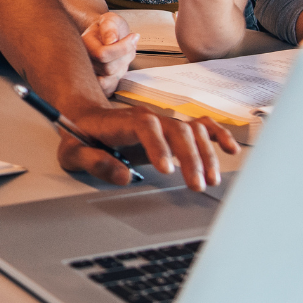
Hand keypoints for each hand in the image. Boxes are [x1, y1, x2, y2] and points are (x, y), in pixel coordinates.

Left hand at [55, 105, 238, 192]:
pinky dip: (217, 135)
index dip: (158, 146)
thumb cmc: (80, 136)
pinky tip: (230, 149)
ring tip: (210, 179)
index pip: (146, 126)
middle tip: (196, 184)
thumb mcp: (73, 152)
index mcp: (122, 122)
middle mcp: (148, 118)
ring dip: (205, 154)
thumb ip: (94, 162)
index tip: (166, 169)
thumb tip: (123, 176)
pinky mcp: (172, 129)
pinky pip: (201, 126)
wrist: (86, 118)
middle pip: (176, 130)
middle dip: (190, 157)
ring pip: (192, 130)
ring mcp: (162, 122)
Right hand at [80, 11, 137, 96]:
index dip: (122, 48)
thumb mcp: (110, 19)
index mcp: (84, 44)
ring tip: (123, 55)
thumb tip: (111, 40)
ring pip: (110, 80)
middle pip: (108, 69)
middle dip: (124, 57)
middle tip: (129, 45)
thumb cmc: (108, 28)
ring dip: (122, 67)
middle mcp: (83, 60)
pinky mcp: (97, 83)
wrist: (107, 35)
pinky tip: (119, 65)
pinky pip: (109, 88)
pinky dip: (118, 77)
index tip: (132, 37)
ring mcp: (89, 73)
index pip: (102, 55)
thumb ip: (109, 27)